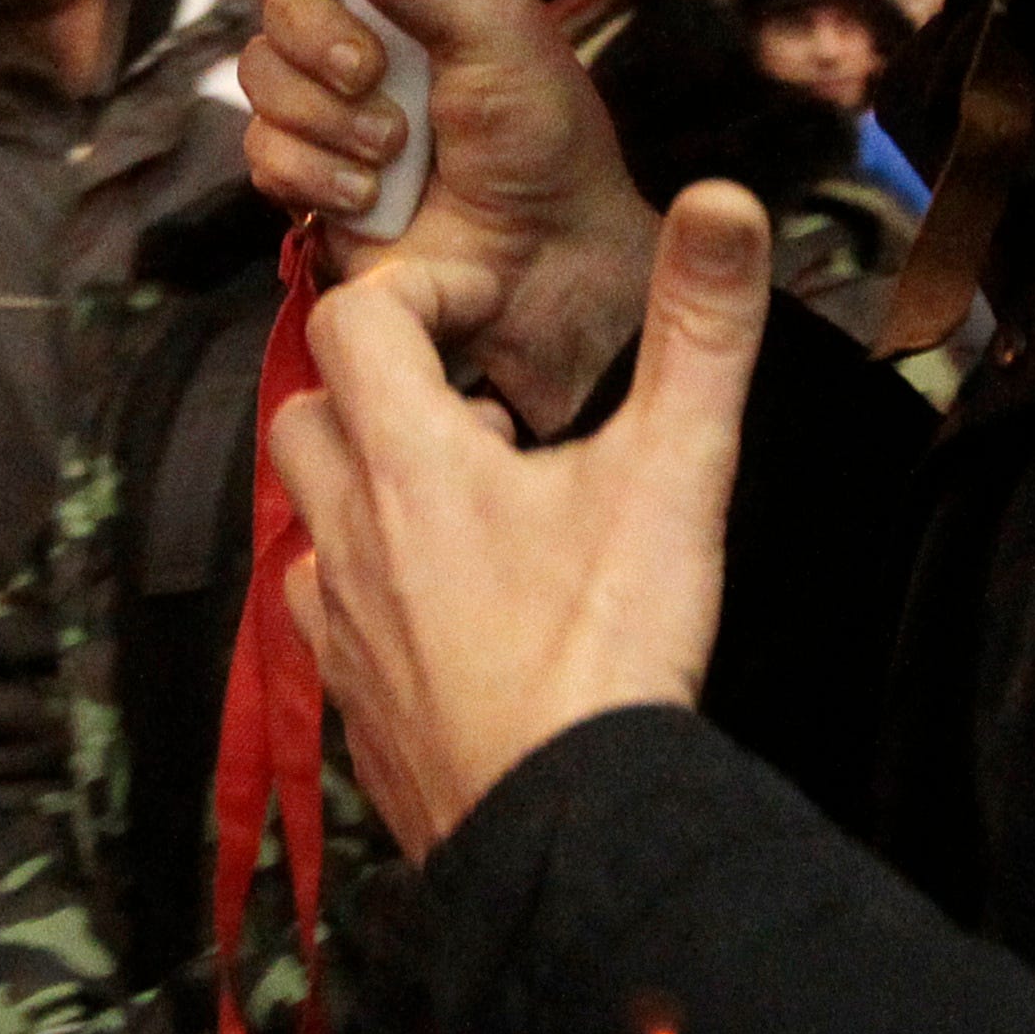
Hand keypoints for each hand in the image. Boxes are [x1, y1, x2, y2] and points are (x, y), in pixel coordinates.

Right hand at [237, 0, 662, 428]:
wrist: (543, 262)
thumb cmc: (544, 140)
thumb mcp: (491, 26)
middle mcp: (361, 34)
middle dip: (319, 37)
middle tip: (375, 73)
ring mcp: (330, 106)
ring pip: (258, 73)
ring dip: (328, 116)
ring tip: (395, 147)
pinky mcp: (307, 175)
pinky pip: (262, 151)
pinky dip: (317, 173)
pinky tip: (372, 193)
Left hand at [269, 181, 771, 858]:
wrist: (566, 834)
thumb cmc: (610, 651)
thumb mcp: (674, 473)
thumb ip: (700, 330)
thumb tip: (724, 199)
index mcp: (407, 461)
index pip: (355, 320)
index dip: (417, 292)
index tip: (492, 315)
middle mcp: (350, 535)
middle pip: (312, 409)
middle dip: (381, 389)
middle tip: (485, 410)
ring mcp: (341, 628)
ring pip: (310, 515)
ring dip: (370, 486)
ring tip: (474, 504)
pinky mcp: (353, 707)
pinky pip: (328, 616)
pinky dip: (371, 587)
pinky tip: (451, 609)